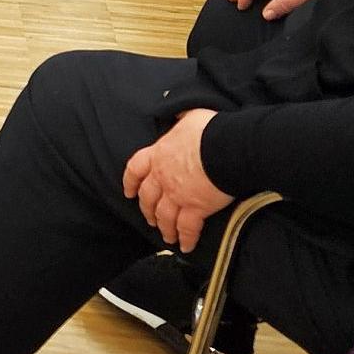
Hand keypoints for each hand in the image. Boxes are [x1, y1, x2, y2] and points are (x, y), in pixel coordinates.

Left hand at [122, 109, 231, 251]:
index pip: (136, 168)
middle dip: (147, 209)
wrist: (224, 148)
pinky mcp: (195, 209)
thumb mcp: (189, 115)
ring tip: (167, 237)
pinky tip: (187, 246)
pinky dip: (186, 238)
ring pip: (165, 216)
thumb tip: (177, 107)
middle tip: (150, 218)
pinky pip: (187, 228)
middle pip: (148, 197)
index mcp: (159, 154)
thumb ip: (180, 115)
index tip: (128, 191)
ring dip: (165, 227)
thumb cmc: (209, 130)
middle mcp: (163, 177)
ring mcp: (177, 195)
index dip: (131, 181)